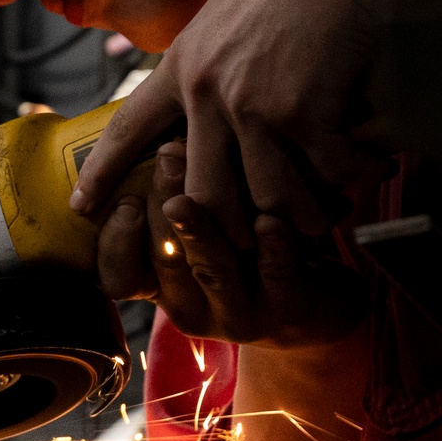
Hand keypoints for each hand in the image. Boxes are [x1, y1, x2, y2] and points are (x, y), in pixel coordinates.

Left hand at [75, 0, 441, 239]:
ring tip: (327, 216)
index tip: (82, 208)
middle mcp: (208, 93)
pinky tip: (373, 171)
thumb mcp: (226, 13)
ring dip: (303, 215)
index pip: (130, 129)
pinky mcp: (303, 114)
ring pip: (269, 200)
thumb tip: (193, 103)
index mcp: (184, 67)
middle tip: (256, 243)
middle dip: (233, 231)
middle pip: (206, 197)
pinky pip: (325, 177)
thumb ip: (206, 63)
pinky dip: (353, 180)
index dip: (104, 173)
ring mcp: (254, 107)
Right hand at [97, 140, 367, 348]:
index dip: (115, 240)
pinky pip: (276, 274)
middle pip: (164, 263)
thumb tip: (146, 126)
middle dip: (162, 207)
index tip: (115, 197)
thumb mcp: (205, 214)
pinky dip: (272, 244)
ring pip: (212, 269)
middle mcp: (191, 306)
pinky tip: (271, 217)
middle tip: (167, 154)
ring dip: (206, 227)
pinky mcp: (288, 310)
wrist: (326, 297)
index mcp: (161, 285)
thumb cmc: (250, 243)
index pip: (117, 275)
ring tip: (202, 186)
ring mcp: (239, 314)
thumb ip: (171, 186)